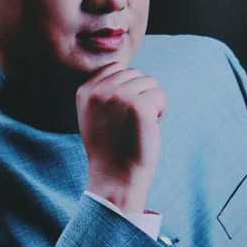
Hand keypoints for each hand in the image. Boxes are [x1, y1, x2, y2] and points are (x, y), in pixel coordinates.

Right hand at [76, 63, 166, 213]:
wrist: (115, 178)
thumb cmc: (110, 149)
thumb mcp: (93, 115)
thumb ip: (103, 91)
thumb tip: (125, 70)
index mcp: (85, 91)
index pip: (116, 68)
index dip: (126, 89)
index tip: (121, 114)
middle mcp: (99, 90)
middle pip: (135, 73)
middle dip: (140, 95)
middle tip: (130, 123)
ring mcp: (119, 96)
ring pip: (150, 82)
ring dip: (152, 103)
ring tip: (139, 126)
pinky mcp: (139, 106)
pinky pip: (161, 95)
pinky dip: (161, 111)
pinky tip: (149, 128)